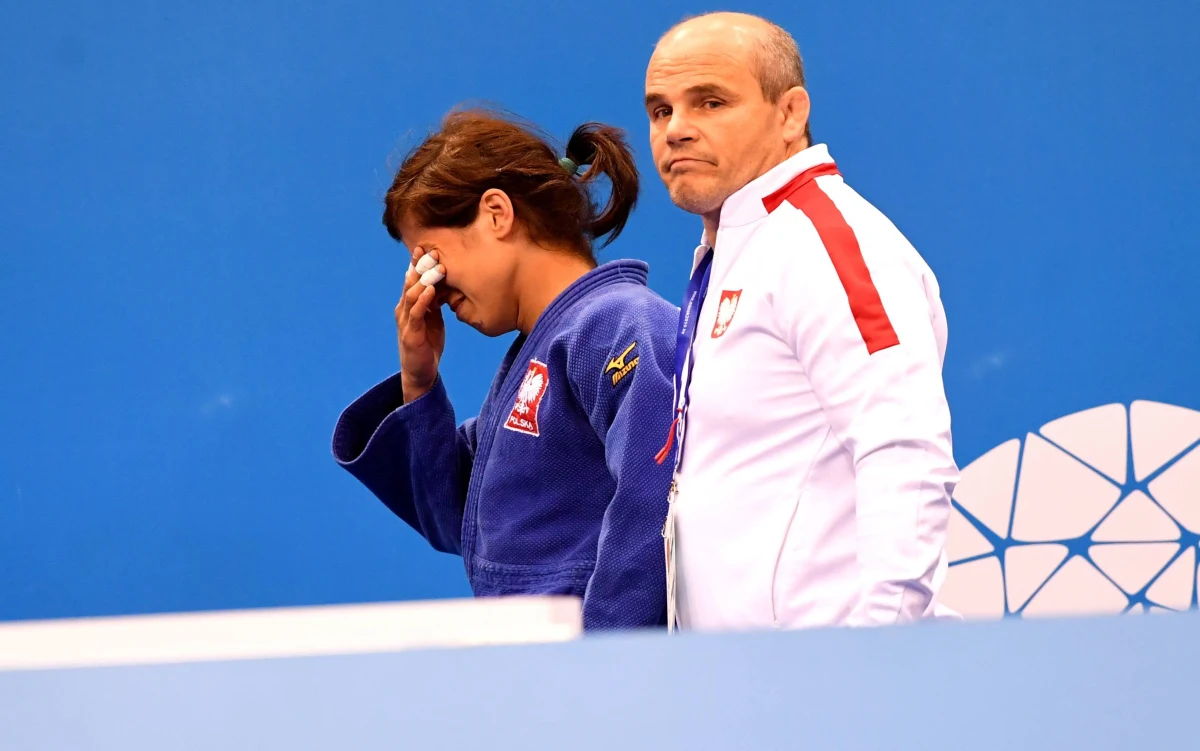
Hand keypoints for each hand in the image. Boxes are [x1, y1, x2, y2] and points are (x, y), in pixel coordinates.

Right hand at [395, 247, 445, 401]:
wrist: (420, 372)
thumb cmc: (426, 345)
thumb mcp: (432, 319)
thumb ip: (434, 303)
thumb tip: (442, 286)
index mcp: (408, 305)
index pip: (411, 280)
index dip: (416, 264)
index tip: (425, 248)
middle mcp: (403, 310)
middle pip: (410, 283)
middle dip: (421, 267)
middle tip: (433, 252)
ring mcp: (405, 321)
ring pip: (412, 295)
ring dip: (424, 280)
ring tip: (436, 268)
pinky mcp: (410, 334)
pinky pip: (416, 313)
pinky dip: (423, 300)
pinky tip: (432, 291)